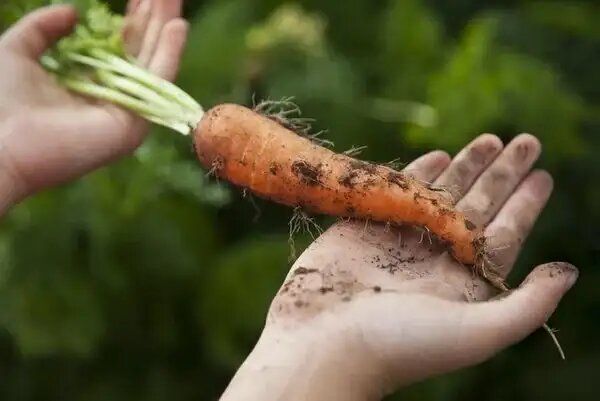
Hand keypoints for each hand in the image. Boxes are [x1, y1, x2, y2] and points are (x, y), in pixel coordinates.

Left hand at [0, 0, 186, 213]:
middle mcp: (115, 96)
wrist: (2, 145)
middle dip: (155, 18)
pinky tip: (177, 26)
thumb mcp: (18, 50)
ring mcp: (128, 111)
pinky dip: (170, 53)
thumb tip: (72, 11)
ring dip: (167, 28)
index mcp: (92, 81)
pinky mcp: (135, 124)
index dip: (132, 18)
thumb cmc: (3, 103)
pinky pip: (157, 84)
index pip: (122, 46)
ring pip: (155, 63)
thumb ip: (43, 28)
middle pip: (142, 50)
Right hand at [222, 134, 577, 400]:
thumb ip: (528, 305)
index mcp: (463, 283)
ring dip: (466, 166)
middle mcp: (435, 259)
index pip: (503, 235)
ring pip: (441, 194)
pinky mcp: (364, 226)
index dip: (525, 205)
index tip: (543, 175)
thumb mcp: (477, 332)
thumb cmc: (400, 345)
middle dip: (502, 174)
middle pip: (477, 206)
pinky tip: (439, 154)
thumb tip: (570, 272)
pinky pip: (397, 191)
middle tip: (526, 140)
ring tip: (491, 139)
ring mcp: (399, 241)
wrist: (323, 344)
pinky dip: (417, 172)